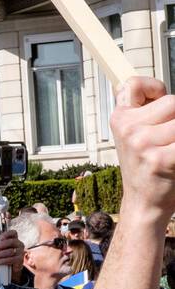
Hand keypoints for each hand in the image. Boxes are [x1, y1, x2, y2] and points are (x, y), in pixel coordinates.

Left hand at [0, 229, 23, 280]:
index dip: (7, 234)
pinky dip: (4, 260)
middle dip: (2, 245)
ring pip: (12, 251)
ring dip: (1, 254)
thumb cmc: (1, 253)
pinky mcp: (20, 260)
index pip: (13, 233)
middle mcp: (19, 244)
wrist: (7, 266)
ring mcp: (21, 252)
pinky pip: (12, 259)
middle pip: (12, 241)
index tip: (0, 238)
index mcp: (13, 238)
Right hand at [111, 76, 174, 221]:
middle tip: (170, 139)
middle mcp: (127, 129)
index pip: (134, 85)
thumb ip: (144, 113)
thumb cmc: (146, 169)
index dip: (152, 88)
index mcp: (119, 119)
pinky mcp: (160, 159)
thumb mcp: (134, 136)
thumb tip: (166, 98)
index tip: (159, 99)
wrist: (144, 203)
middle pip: (173, 103)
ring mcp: (142, 144)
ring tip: (173, 151)